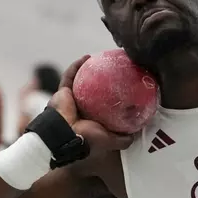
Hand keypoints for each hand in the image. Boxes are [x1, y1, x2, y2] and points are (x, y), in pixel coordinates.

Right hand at [48, 55, 133, 174]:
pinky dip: (77, 66)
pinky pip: (69, 76)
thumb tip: (135, 134)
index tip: (122, 87)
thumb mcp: (109, 141)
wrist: (64, 136)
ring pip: (79, 81)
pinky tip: (87, 57)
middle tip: (111, 70)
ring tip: (99, 59)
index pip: (102, 106)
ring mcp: (70, 100)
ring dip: (87, 69)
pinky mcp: (62, 92)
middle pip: (91, 91)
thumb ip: (122, 139)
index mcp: (90, 120)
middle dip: (99, 81)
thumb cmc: (86, 139)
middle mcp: (80, 109)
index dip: (110, 97)